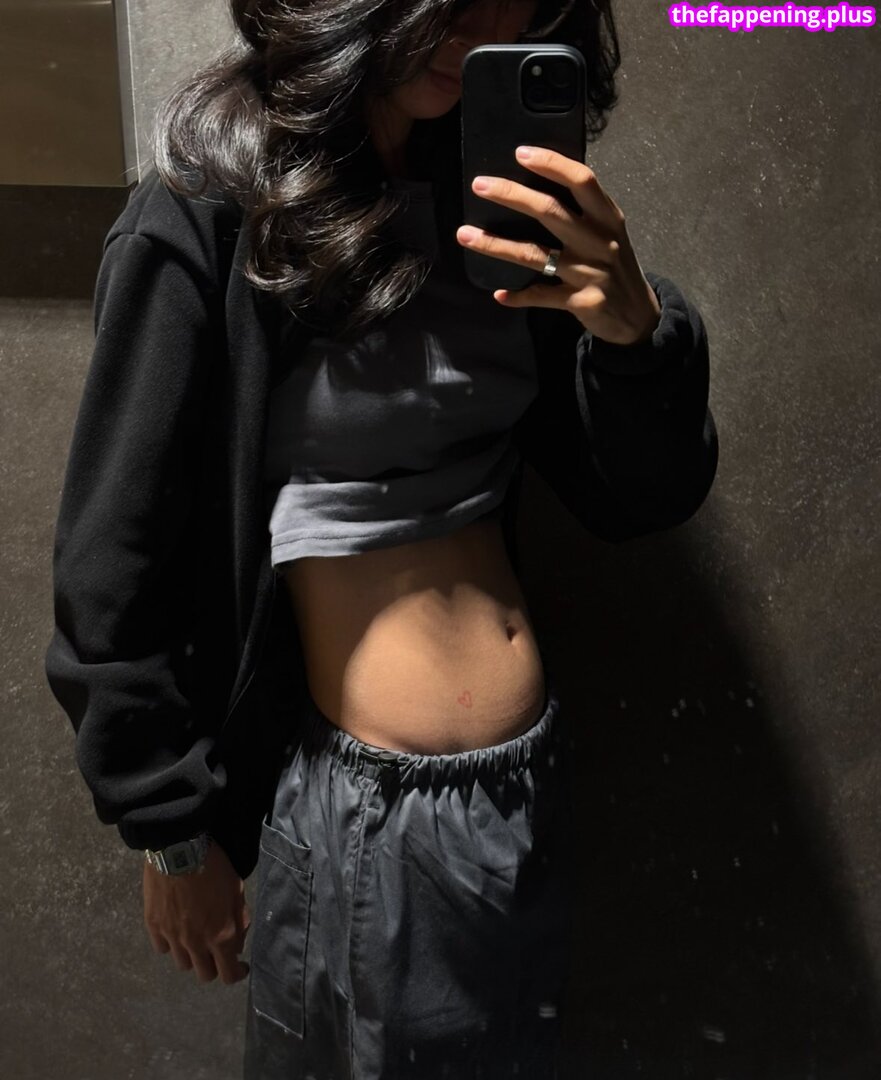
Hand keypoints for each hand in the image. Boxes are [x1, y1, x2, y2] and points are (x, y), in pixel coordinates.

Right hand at [143, 839, 250, 984]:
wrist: (179, 848)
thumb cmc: (214, 866)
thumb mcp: (237, 890)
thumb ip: (239, 921)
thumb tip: (237, 944)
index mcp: (221, 935)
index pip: (229, 975)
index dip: (237, 973)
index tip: (239, 965)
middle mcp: (196, 943)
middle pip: (205, 974)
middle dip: (214, 965)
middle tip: (216, 949)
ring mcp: (172, 937)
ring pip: (183, 964)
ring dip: (193, 956)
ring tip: (196, 937)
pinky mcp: (153, 926)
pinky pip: (163, 948)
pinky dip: (171, 944)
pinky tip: (176, 929)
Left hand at [456, 145, 660, 345]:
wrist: (638, 316)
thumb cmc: (615, 266)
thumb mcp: (610, 232)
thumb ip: (584, 211)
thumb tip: (538, 186)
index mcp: (607, 217)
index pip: (581, 180)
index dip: (551, 164)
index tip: (520, 153)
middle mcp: (598, 240)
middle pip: (550, 211)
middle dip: (511, 195)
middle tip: (479, 185)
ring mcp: (589, 272)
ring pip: (535, 254)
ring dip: (496, 245)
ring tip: (465, 234)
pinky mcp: (580, 301)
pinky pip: (541, 296)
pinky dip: (519, 296)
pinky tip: (499, 294)